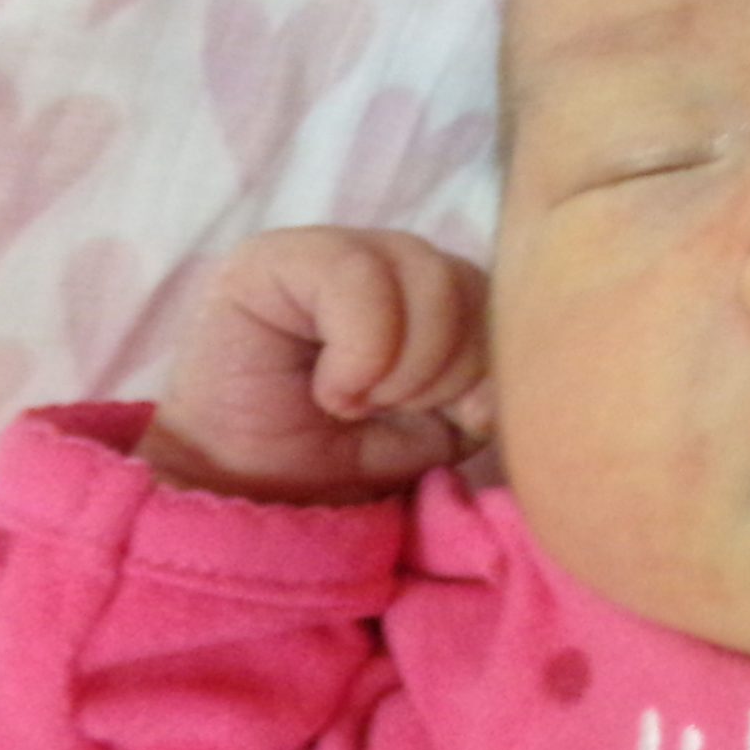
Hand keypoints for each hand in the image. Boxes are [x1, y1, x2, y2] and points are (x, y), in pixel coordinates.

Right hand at [137, 228, 492, 503]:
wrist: (251, 501)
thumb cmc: (338, 462)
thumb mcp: (435, 432)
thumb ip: (481, 392)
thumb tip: (499, 383)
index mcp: (431, 294)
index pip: (495, 294)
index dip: (490, 363)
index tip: (457, 420)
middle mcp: (386, 260)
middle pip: (466, 278)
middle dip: (446, 368)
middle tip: (390, 412)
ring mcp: (330, 248)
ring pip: (423, 268)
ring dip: (404, 363)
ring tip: (357, 404)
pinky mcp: (276, 256)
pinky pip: (358, 274)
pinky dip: (360, 352)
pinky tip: (331, 391)